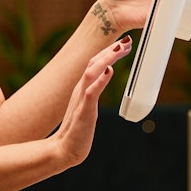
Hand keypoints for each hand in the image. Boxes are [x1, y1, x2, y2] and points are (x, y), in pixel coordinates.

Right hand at [51, 36, 132, 168]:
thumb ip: (94, 90)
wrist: (64, 149)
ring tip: (120, 49)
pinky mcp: (83, 111)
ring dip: (106, 59)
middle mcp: (80, 89)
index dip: (109, 52)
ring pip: (91, 72)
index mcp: (82, 88)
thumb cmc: (78, 130)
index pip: (95, 64)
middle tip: (127, 41)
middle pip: (94, 62)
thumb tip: (105, 75)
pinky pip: (91, 92)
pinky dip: (100, 80)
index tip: (124, 44)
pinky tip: (109, 71)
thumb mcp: (88, 105)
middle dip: (110, 50)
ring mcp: (81, 99)